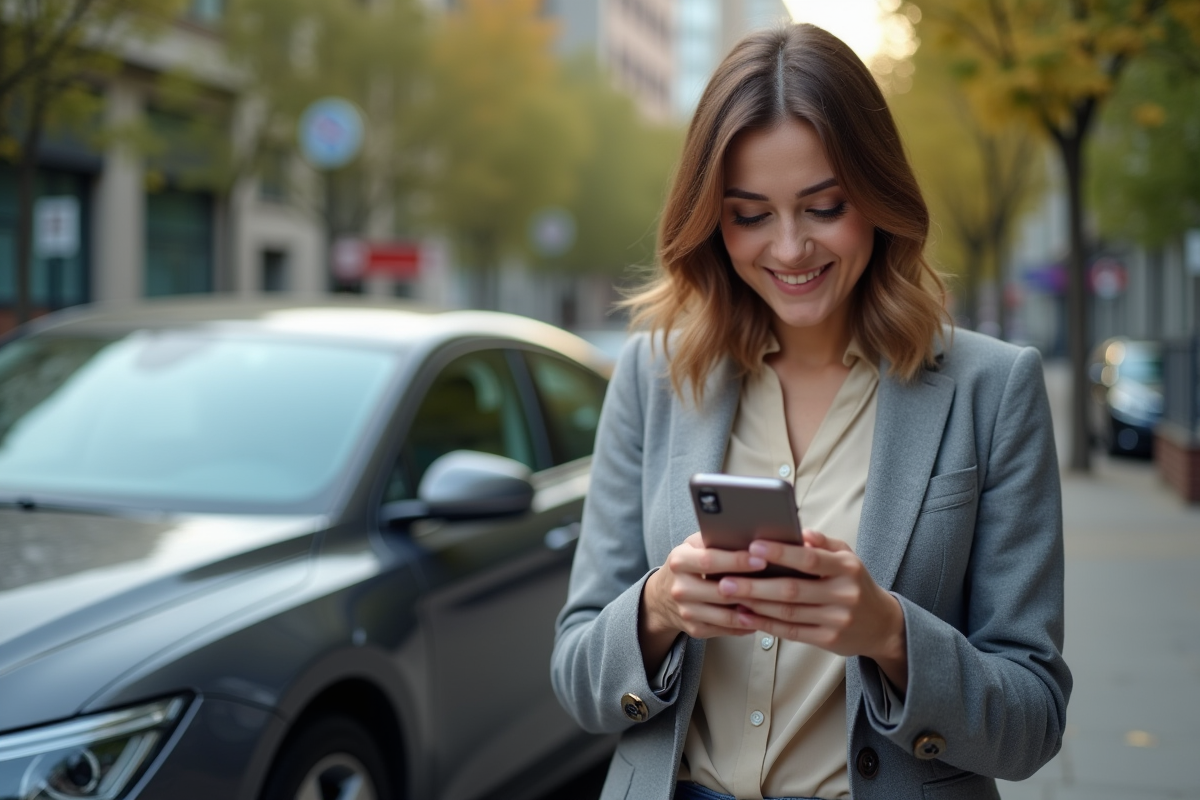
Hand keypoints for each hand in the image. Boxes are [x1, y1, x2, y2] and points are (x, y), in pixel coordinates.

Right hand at [638, 532, 761, 671]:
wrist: (662, 596)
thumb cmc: (688, 565)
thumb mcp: (693, 545)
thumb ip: (714, 539)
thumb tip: (750, 534)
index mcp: (679, 561)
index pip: (710, 561)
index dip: (737, 561)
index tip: (761, 559)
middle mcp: (680, 588)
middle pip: (720, 591)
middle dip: (750, 588)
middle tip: (777, 584)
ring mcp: (687, 612)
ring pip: (726, 615)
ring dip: (753, 611)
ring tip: (775, 604)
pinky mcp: (695, 629)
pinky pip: (726, 629)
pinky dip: (747, 624)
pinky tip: (762, 616)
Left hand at [715, 529, 908, 691]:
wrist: (882, 624)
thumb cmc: (855, 583)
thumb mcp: (847, 557)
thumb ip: (822, 543)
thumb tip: (797, 531)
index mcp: (846, 568)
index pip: (809, 558)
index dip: (780, 552)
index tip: (752, 545)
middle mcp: (843, 594)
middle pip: (792, 590)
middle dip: (755, 585)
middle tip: (725, 579)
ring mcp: (837, 620)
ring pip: (788, 613)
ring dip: (755, 605)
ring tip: (730, 596)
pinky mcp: (828, 640)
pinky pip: (791, 632)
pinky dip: (766, 624)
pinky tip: (745, 616)